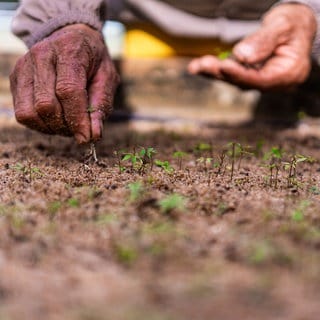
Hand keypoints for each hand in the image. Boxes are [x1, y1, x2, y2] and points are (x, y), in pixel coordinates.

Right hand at [10, 24, 118, 143]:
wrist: (71, 39)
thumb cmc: (93, 61)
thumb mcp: (107, 78)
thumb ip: (101, 105)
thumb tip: (93, 136)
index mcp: (69, 50)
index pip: (68, 91)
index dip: (77, 119)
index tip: (86, 138)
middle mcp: (41, 55)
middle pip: (46, 105)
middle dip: (66, 126)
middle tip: (80, 129)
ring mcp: (24, 67)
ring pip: (31, 113)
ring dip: (52, 127)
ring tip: (68, 124)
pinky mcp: (16, 79)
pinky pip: (22, 114)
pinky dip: (40, 125)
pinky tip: (55, 119)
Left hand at [188, 4, 316, 89]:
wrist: (296, 28)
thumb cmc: (293, 24)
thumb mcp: (283, 26)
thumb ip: (264, 41)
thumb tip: (241, 55)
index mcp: (289, 74)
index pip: (262, 79)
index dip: (241, 74)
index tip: (224, 66)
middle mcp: (274, 83)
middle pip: (244, 82)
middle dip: (221, 73)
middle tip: (200, 65)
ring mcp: (262, 81)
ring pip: (235, 80)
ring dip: (214, 72)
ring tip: (196, 66)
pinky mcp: (251, 77)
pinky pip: (232, 75)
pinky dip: (216, 69)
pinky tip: (200, 66)